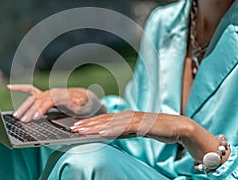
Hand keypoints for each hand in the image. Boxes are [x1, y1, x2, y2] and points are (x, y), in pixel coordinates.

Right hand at [7, 84, 104, 122]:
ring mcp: (47, 93)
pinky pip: (29, 90)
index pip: (49, 101)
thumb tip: (76, 101)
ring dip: (24, 107)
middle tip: (24, 121)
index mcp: (62, 95)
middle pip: (39, 101)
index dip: (42, 109)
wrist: (85, 99)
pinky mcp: (43, 95)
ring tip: (16, 117)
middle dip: (31, 111)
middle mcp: (53, 92)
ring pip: (32, 98)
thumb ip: (80, 104)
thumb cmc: (85, 105)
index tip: (36, 118)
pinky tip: (9, 87)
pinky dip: (20, 88)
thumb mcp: (86, 107)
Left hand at [70, 111, 184, 143]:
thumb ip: (122, 131)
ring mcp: (134, 119)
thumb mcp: (135, 131)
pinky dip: (112, 130)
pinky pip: (124, 128)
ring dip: (94, 126)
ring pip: (110, 122)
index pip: (103, 120)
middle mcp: (127, 115)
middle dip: (87, 124)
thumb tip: (107, 134)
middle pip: (103, 120)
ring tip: (81, 130)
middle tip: (72, 128)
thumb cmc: (156, 128)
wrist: (178, 126)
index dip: (89, 123)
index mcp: (125, 117)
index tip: (76, 127)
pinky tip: (101, 133)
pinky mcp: (142, 124)